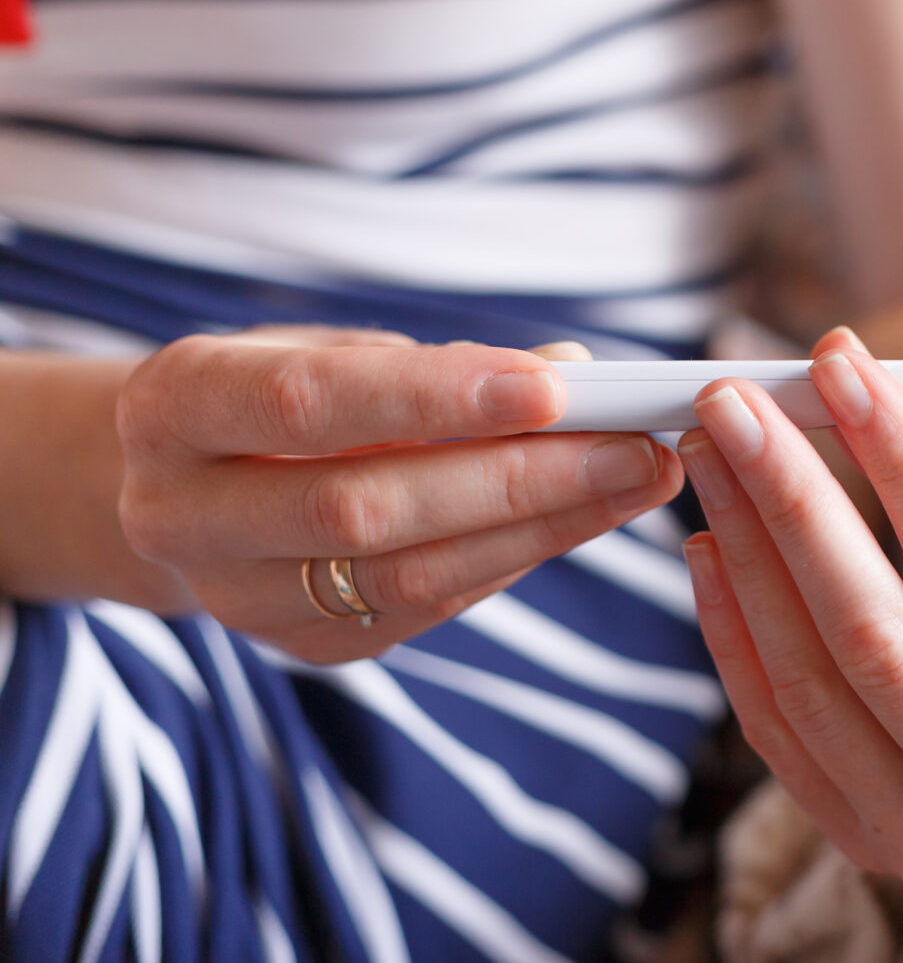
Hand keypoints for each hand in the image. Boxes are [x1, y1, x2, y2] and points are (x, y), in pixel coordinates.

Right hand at [115, 327, 682, 663]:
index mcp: (173, 408)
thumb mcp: (323, 349)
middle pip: (364, 507)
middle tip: (633, 445)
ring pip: (407, 574)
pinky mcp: (302, 645)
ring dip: (542, 527)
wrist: (185, 488)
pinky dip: (516, 557)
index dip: (433, 397)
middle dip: (516, 476)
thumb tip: (570, 371)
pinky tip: (586, 515)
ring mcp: (238, 597)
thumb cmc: (274, 392)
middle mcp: (182, 514)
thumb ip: (431, 365)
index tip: (553, 385)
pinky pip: (427, 607)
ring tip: (638, 478)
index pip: (307, 405)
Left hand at [680, 328, 902, 891]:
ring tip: (712, 452)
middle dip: (791, 500)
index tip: (838, 365)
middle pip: (871, 634)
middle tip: (734, 399)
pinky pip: (776, 727)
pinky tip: (711, 542)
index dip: (897, 462)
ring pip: (807, 680)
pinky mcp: (862, 841)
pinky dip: (734, 628)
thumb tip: (868, 399)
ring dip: (746, 552)